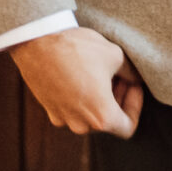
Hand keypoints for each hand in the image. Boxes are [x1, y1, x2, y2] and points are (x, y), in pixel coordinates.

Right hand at [12, 27, 142, 136]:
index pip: (127, 127)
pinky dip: (82, 98)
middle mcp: (80, 125)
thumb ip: (131, 75)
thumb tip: (134, 80)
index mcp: (100, 117)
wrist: (37, 43)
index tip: (133, 86)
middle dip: (118, 98)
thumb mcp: (116, 57)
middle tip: (120, 75)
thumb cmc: (79, 49)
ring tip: (102, 73)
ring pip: (90, 115)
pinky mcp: (49, 110)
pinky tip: (83, 76)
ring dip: (100, 98)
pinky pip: (73, 110)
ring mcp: (62, 119)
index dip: (135, 106)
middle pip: (108, 120)